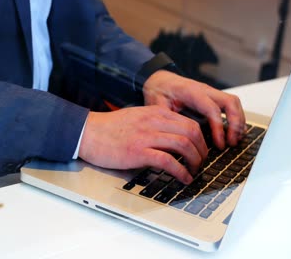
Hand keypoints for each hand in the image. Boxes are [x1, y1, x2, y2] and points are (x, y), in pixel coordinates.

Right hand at [79, 106, 208, 183]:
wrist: (88, 132)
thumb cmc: (109, 128)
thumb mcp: (137, 117)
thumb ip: (155, 123)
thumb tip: (174, 137)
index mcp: (155, 112)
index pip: (189, 122)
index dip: (201, 139)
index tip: (201, 151)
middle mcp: (154, 122)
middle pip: (192, 132)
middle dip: (202, 150)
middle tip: (201, 162)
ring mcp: (146, 136)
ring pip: (184, 145)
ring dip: (195, 161)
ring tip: (194, 171)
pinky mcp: (138, 152)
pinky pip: (168, 161)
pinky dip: (181, 172)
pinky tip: (183, 178)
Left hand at [143, 70, 245, 149]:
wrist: (158, 81)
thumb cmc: (158, 92)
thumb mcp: (157, 106)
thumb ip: (168, 120)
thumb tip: (178, 139)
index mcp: (190, 91)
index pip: (211, 108)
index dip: (218, 127)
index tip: (220, 144)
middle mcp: (204, 90)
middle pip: (230, 102)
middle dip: (235, 124)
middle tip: (231, 143)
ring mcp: (210, 92)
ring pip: (233, 102)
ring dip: (238, 122)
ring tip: (234, 141)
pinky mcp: (212, 97)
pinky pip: (230, 105)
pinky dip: (235, 119)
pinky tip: (233, 133)